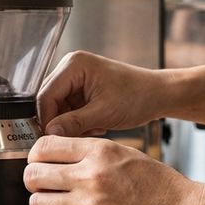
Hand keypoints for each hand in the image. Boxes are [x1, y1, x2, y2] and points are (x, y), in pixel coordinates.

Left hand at [24, 136, 203, 204]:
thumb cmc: (159, 185)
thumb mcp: (125, 154)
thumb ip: (91, 153)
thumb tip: (57, 155)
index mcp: (99, 152)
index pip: (45, 146)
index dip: (35, 154)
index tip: (38, 161)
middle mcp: (92, 177)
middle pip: (34, 175)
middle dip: (33, 179)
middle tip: (40, 183)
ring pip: (38, 204)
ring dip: (42, 203)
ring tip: (54, 202)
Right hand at [37, 50, 166, 136]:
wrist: (158, 95)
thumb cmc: (137, 96)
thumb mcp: (103, 113)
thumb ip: (73, 123)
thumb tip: (49, 134)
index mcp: (74, 65)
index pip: (46, 95)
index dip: (47, 120)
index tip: (52, 139)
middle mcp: (72, 68)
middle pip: (50, 102)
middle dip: (62, 123)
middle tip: (76, 137)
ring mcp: (76, 78)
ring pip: (59, 109)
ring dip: (72, 124)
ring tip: (94, 128)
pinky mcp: (82, 90)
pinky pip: (69, 111)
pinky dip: (79, 123)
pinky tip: (96, 125)